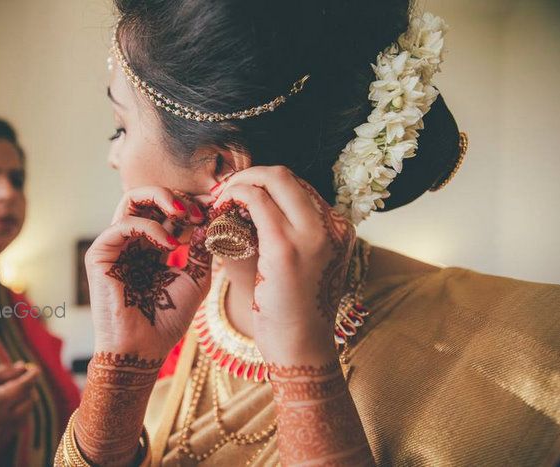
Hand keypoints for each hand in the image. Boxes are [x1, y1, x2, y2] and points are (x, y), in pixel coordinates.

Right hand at [0, 362, 39, 458]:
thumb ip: (1, 372)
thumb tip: (22, 367)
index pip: (24, 386)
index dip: (32, 376)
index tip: (35, 369)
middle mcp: (1, 420)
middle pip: (29, 402)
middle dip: (29, 389)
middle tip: (23, 380)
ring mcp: (0, 434)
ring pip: (25, 416)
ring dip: (25, 403)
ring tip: (15, 394)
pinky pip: (16, 427)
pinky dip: (17, 416)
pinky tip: (7, 409)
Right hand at [85, 186, 213, 358]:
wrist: (143, 349)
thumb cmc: (167, 320)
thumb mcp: (195, 279)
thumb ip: (200, 250)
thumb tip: (208, 221)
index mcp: (153, 247)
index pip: (168, 211)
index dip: (191, 204)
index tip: (215, 206)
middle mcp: (133, 242)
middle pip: (149, 198)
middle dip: (177, 197)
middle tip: (199, 209)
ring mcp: (115, 246)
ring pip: (131, 200)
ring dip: (162, 199)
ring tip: (185, 215)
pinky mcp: (100, 255)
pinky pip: (122, 225)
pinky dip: (149, 227)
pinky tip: (170, 244)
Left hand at [210, 166, 355, 365]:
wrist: (301, 349)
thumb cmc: (294, 313)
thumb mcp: (303, 267)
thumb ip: (290, 237)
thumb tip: (253, 213)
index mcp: (340, 230)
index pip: (298, 188)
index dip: (265, 184)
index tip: (240, 195)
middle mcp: (332, 226)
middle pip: (286, 175)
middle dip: (250, 176)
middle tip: (225, 192)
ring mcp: (312, 235)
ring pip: (272, 179)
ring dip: (239, 183)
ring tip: (220, 201)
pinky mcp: (285, 247)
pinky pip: (255, 200)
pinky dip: (234, 196)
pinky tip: (219, 210)